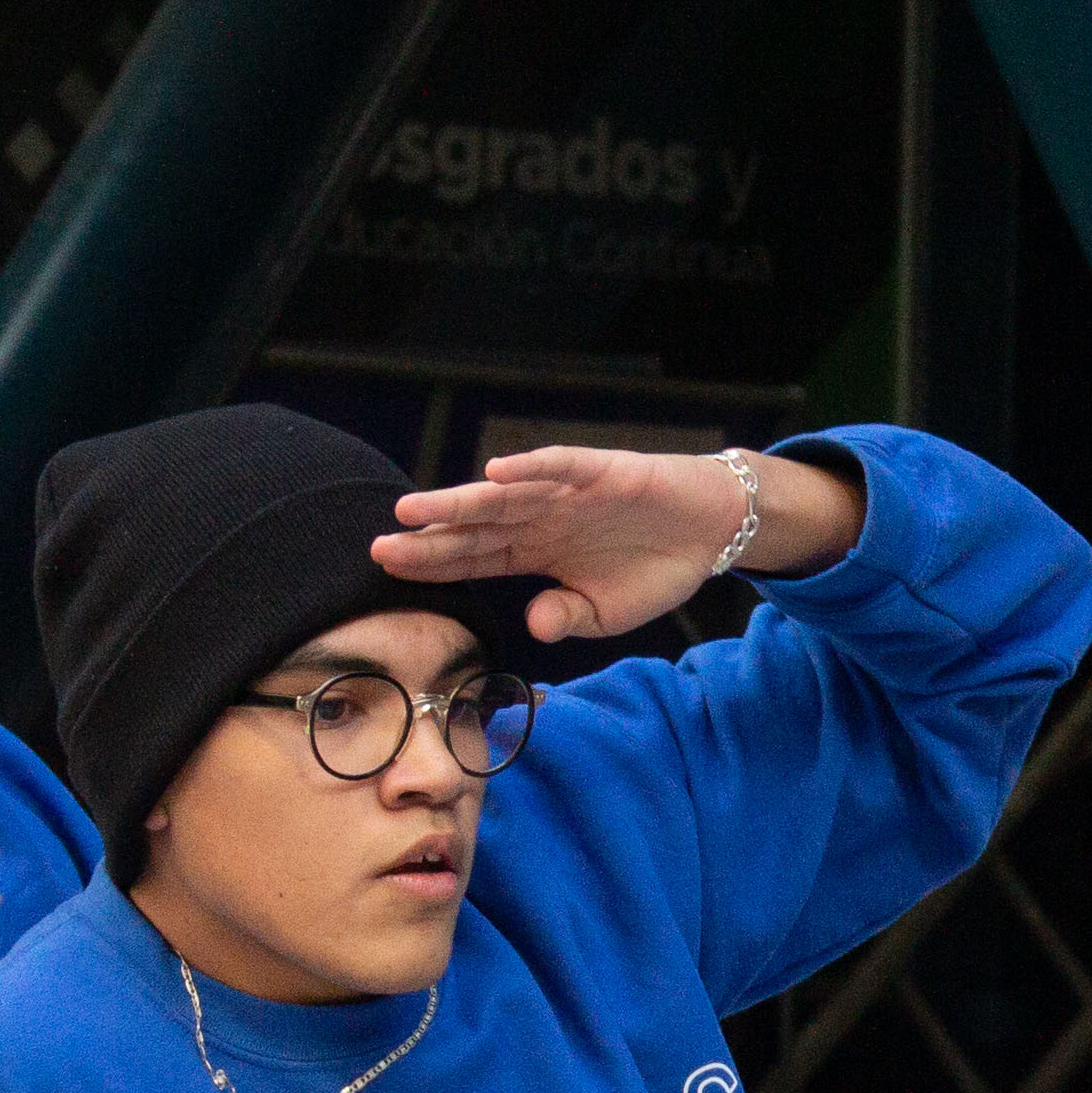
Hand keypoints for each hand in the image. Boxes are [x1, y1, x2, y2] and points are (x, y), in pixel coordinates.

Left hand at [375, 443, 865, 642]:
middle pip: (474, 528)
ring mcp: (564, 493)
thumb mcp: (606, 613)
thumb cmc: (653, 568)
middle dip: (428, 537)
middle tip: (380, 547)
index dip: (433, 564)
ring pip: (503, 496)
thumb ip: (567, 619)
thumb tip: (533, 625)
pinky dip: (529, 469)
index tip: (388, 570)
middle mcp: (538, 517)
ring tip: (416, 510)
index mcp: (534, 552)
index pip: (473, 558)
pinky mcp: (598, 471)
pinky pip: (557, 467)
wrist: (711, 531)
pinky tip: (496, 473)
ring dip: (460, 501)